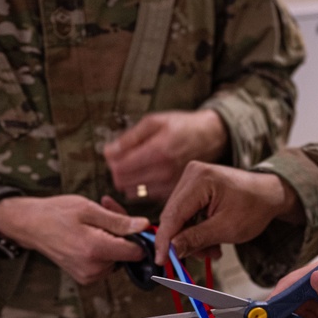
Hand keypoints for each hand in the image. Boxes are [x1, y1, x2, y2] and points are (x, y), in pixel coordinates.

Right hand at [0, 195, 150, 283]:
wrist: (30, 226)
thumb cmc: (57, 213)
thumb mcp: (89, 209)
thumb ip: (119, 222)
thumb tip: (144, 226)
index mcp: (96, 250)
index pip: (136, 253)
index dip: (138, 237)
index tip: (129, 222)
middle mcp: (94, 269)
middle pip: (126, 255)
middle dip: (122, 234)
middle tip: (107, 211)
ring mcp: (89, 276)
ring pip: (117, 259)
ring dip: (112, 241)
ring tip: (94, 222)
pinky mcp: (85, 278)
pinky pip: (106, 264)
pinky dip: (103, 249)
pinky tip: (90, 234)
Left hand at [104, 110, 228, 201]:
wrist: (210, 138)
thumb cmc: (181, 126)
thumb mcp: (154, 122)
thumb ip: (129, 138)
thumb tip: (107, 153)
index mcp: (158, 151)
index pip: (120, 168)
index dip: (112, 162)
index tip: (114, 154)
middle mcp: (164, 172)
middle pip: (124, 182)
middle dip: (118, 172)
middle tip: (124, 160)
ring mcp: (169, 185)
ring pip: (133, 192)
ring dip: (129, 181)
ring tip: (136, 167)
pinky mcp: (173, 193)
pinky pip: (146, 195)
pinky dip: (141, 187)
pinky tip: (148, 174)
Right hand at [154, 162, 303, 258]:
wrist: (270, 194)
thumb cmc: (254, 207)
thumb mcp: (226, 229)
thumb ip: (196, 239)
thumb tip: (172, 250)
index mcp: (199, 180)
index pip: (172, 214)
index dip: (165, 240)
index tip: (161, 260)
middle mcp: (192, 174)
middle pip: (174, 215)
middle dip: (185, 240)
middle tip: (202, 256)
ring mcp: (193, 178)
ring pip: (180, 217)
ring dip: (193, 237)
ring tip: (213, 250)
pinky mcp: (196, 186)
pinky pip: (187, 213)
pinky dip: (197, 229)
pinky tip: (211, 239)